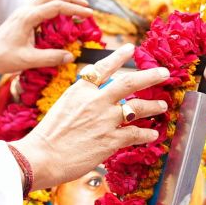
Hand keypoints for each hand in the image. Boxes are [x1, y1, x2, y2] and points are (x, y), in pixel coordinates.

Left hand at [0, 0, 91, 77]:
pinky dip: (54, 6)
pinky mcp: (21, 16)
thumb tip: (70, 57)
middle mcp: (25, 10)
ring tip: (76, 9)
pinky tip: (60, 17)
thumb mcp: (28, 60)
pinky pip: (40, 5)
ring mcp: (22, 11)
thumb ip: (51, 58)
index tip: (90, 14)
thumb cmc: (3, 58)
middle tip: (86, 6)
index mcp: (28, 17)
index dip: (75, 9)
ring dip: (62, 0)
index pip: (56, 6)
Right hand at [13, 44, 169, 188]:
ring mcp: (105, 120)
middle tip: (164, 73)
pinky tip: (153, 134)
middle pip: (129, 83)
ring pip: (137, 108)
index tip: (131, 48)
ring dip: (153, 106)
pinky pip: (135, 134)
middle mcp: (95, 101)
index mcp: (80, 90)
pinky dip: (146, 134)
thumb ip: (81, 100)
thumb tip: (96, 98)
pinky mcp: (110, 140)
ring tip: (162, 106)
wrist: (42, 156)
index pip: (103, 67)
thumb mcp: (62, 106)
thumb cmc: (47, 135)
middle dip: (150, 76)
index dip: (119, 56)